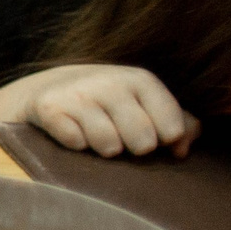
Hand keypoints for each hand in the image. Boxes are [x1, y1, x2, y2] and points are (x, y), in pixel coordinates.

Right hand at [23, 63, 199, 158]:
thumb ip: (176, 122)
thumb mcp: (144, 103)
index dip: (166, 141)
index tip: (157, 138)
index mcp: (140, 80)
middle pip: (143, 141)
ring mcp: (78, 94)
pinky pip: (75, 143)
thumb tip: (183, 149)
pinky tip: (73, 132)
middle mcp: (110, 82)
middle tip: (124, 140)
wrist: (47, 87)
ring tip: (99, 138)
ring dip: (105, 149)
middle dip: (135, 149)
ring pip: (109, 146)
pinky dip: (76, 145)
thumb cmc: (107, 101)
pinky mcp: (50, 108)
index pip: (172, 127)